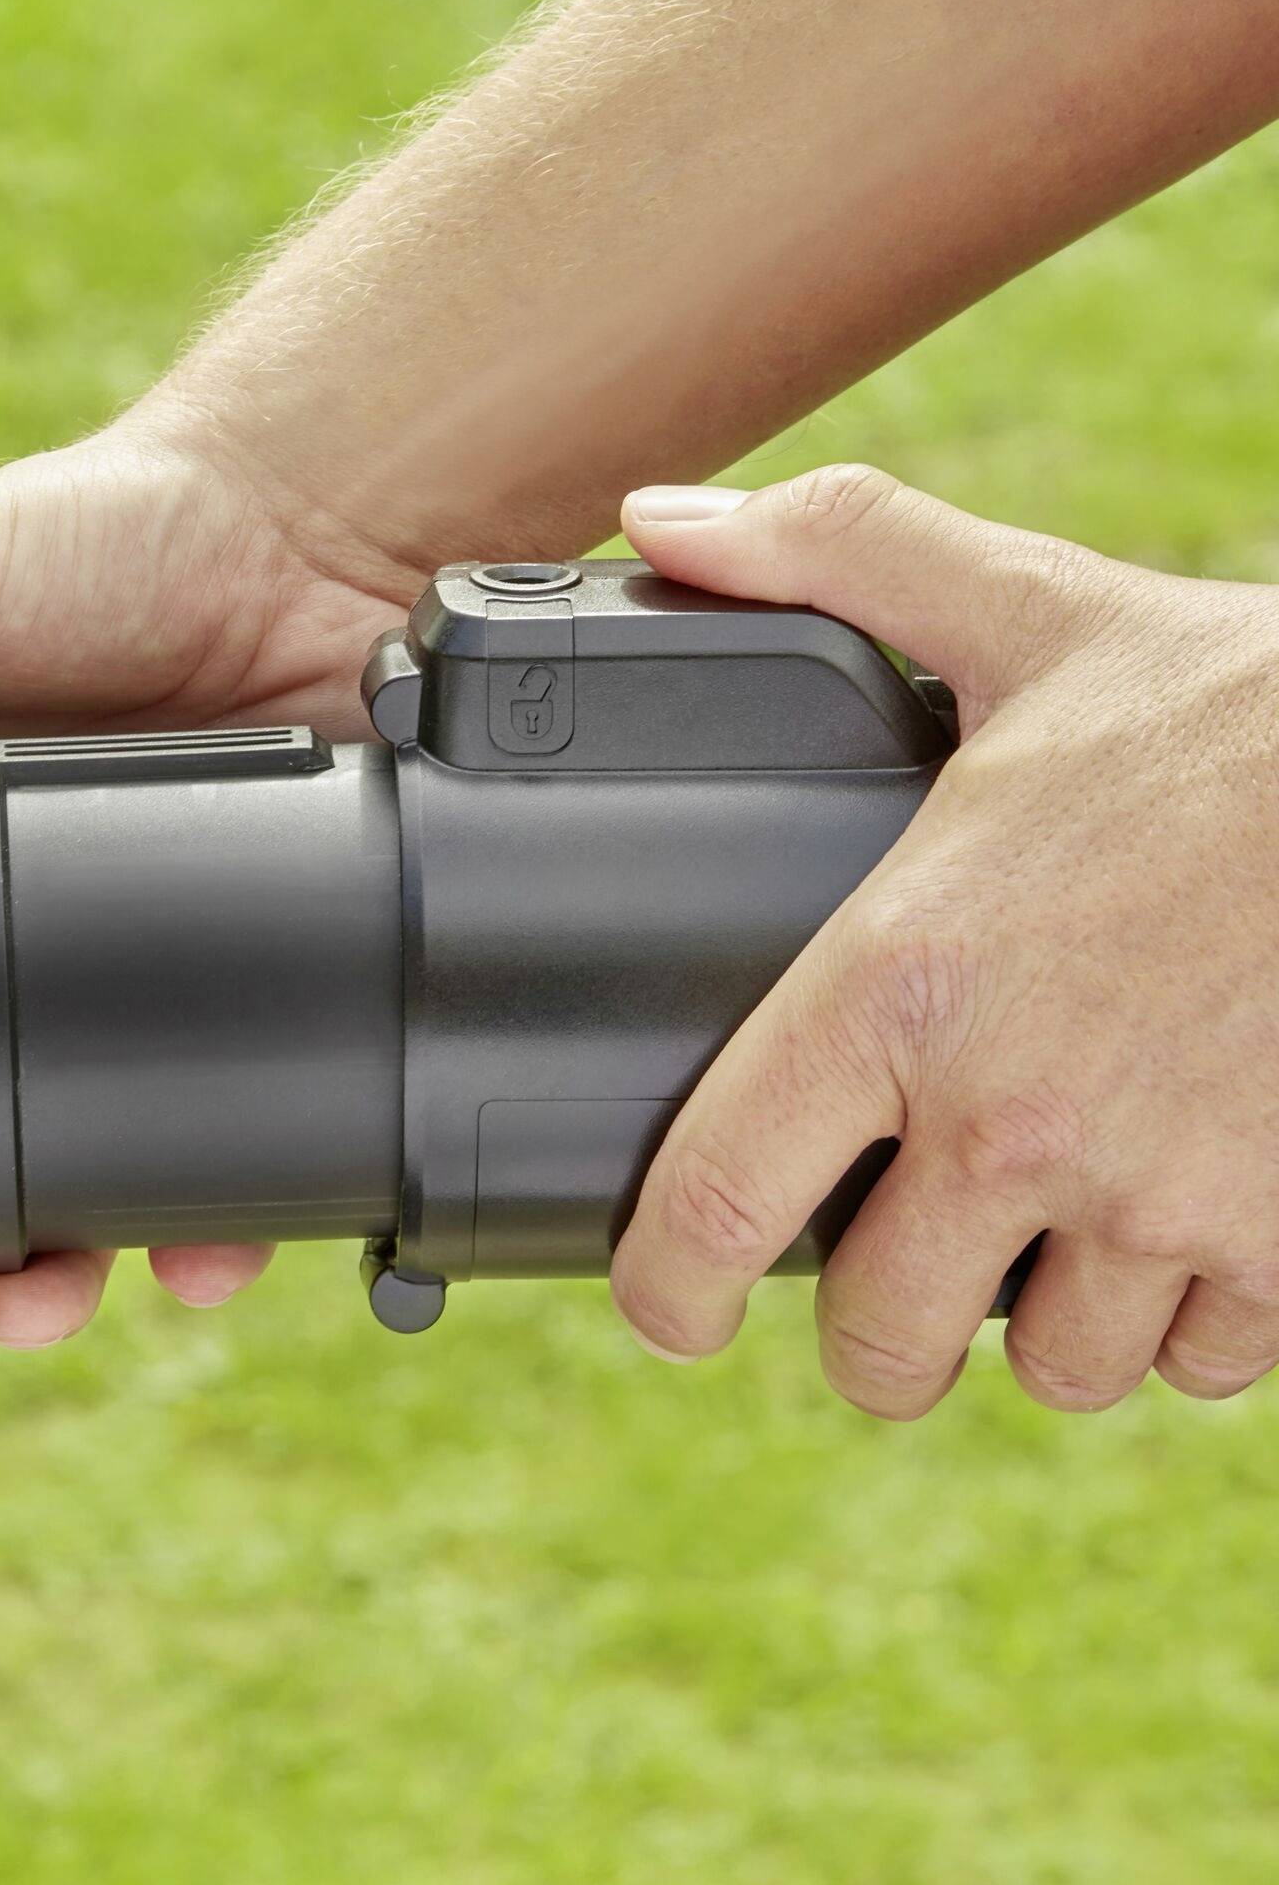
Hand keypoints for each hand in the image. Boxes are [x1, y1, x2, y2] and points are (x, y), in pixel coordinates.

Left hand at [610, 466, 1278, 1418]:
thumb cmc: (1241, 706)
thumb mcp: (1026, 610)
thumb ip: (832, 556)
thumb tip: (662, 520)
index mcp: (902, 983)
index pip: (720, 1201)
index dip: (665, 1287)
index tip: (666, 1305)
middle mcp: (1013, 1116)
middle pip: (880, 1334)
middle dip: (872, 1330)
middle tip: (885, 1277)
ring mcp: (1161, 1200)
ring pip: (1049, 1365)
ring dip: (1036, 1319)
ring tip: (1043, 1234)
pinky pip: (1199, 1362)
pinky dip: (1183, 1321)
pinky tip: (1179, 1230)